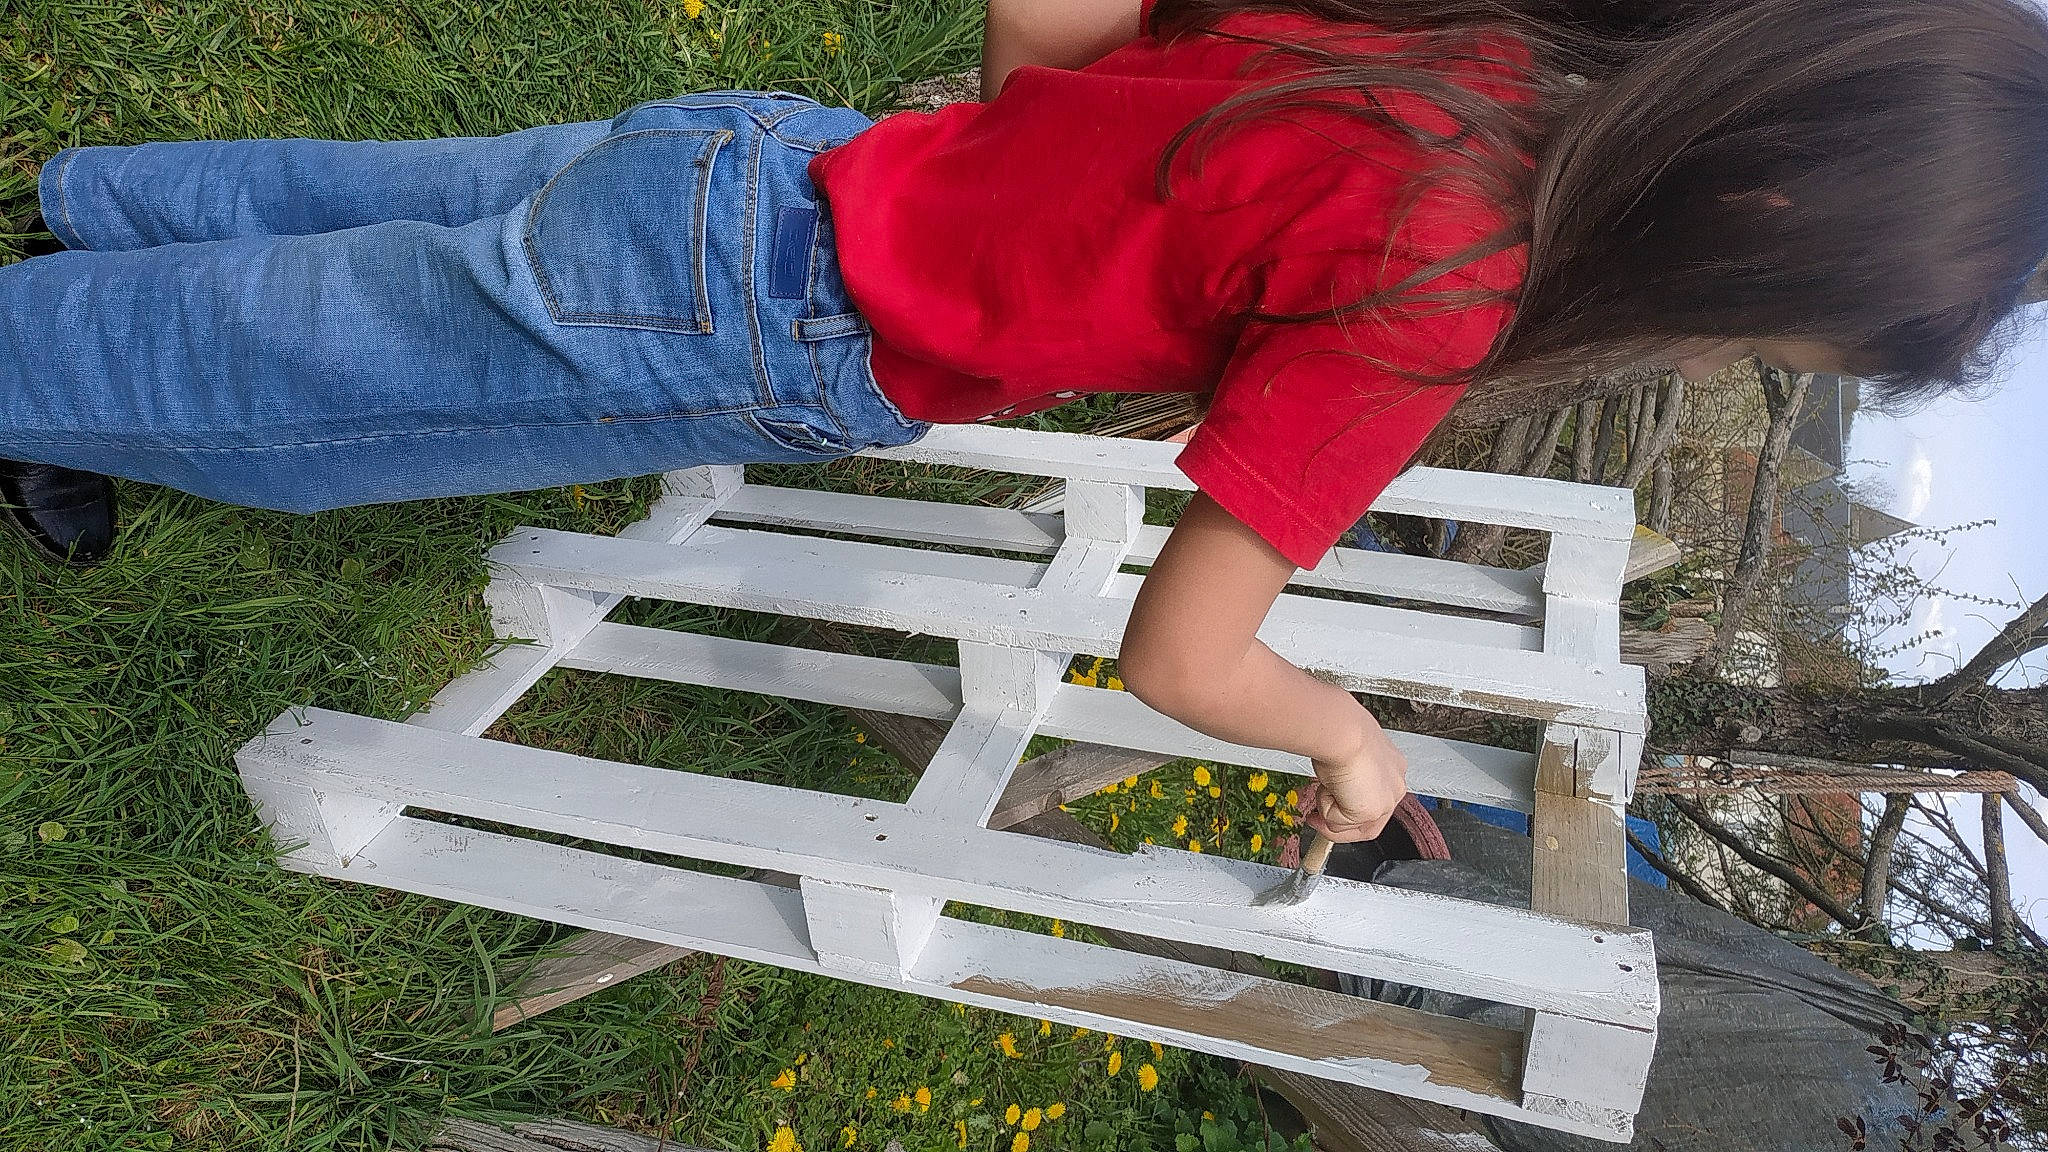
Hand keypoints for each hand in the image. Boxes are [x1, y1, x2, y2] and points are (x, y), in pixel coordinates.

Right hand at [1300, 712, 1407, 842]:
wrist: (1342, 730)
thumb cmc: (1341, 730)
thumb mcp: (1346, 752)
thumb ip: (1347, 774)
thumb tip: (1332, 787)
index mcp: (1392, 767)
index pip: (1376, 799)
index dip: (1350, 808)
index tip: (1329, 806)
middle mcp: (1395, 785)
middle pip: (1369, 821)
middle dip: (1339, 824)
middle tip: (1315, 819)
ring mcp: (1386, 801)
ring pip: (1354, 825)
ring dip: (1330, 812)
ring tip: (1320, 790)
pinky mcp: (1370, 812)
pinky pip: (1338, 822)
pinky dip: (1325, 807)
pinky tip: (1327, 786)